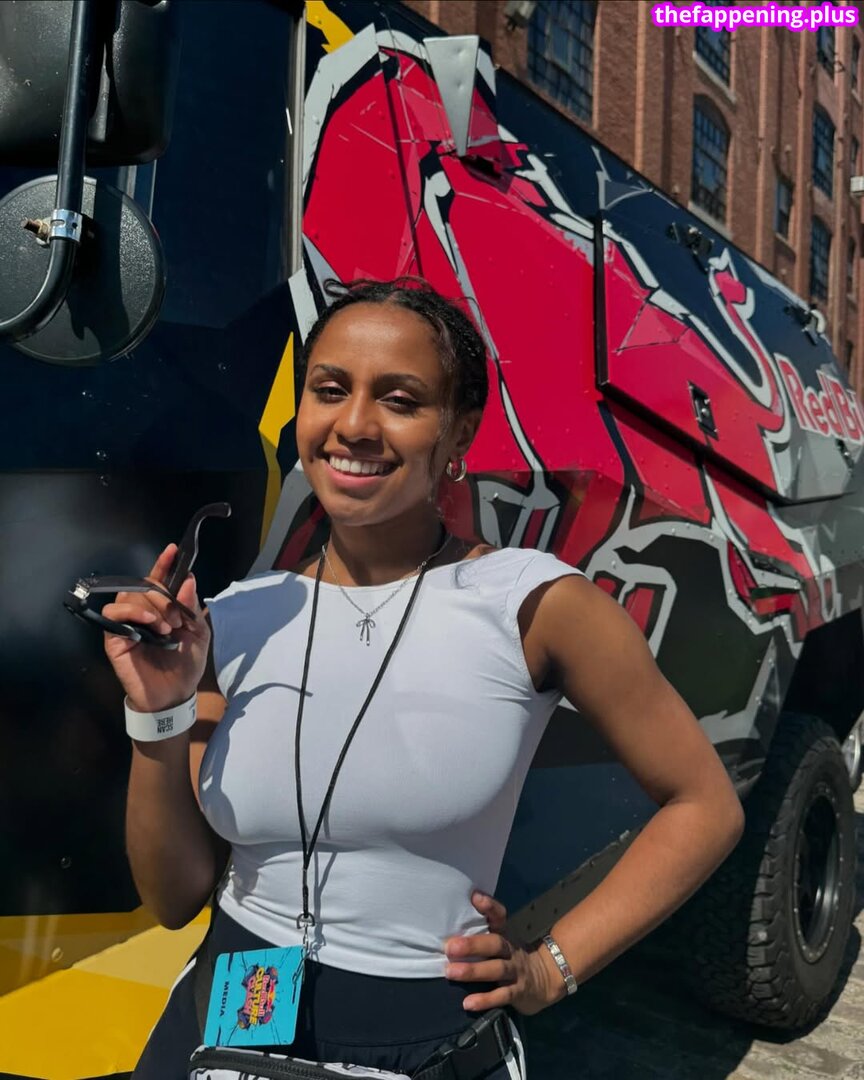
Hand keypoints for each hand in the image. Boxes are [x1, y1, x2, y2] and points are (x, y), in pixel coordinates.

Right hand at [102, 543, 210, 712]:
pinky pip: (113, 613)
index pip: (159, 578)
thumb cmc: (186, 664)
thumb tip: (188, 579)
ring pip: (129, 595)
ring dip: (151, 606)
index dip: (164, 563)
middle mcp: (143, 611)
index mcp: (163, 607)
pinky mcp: (114, 638)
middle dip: (164, 596)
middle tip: (178, 620)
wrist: (175, 694)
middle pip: (145, 584)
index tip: (173, 550)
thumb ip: (191, 606)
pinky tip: (148, 624)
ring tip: (165, 628)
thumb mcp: (198, 633)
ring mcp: (127, 623)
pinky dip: (131, 612)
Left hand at [444, 891, 565, 1015]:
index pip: (500, 916)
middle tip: (449, 947)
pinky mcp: (518, 992)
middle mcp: (512, 950)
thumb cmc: (513, 956)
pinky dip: (485, 1000)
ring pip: (496, 969)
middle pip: (495, 943)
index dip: (489, 906)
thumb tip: (451, 923)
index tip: (475, 897)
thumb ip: (482, 932)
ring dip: (474, 971)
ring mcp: (516, 971)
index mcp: (506, 934)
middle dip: (472, 944)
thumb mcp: (503, 940)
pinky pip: (501, 996)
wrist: (546, 979)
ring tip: (451, 972)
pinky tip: (467, 1003)